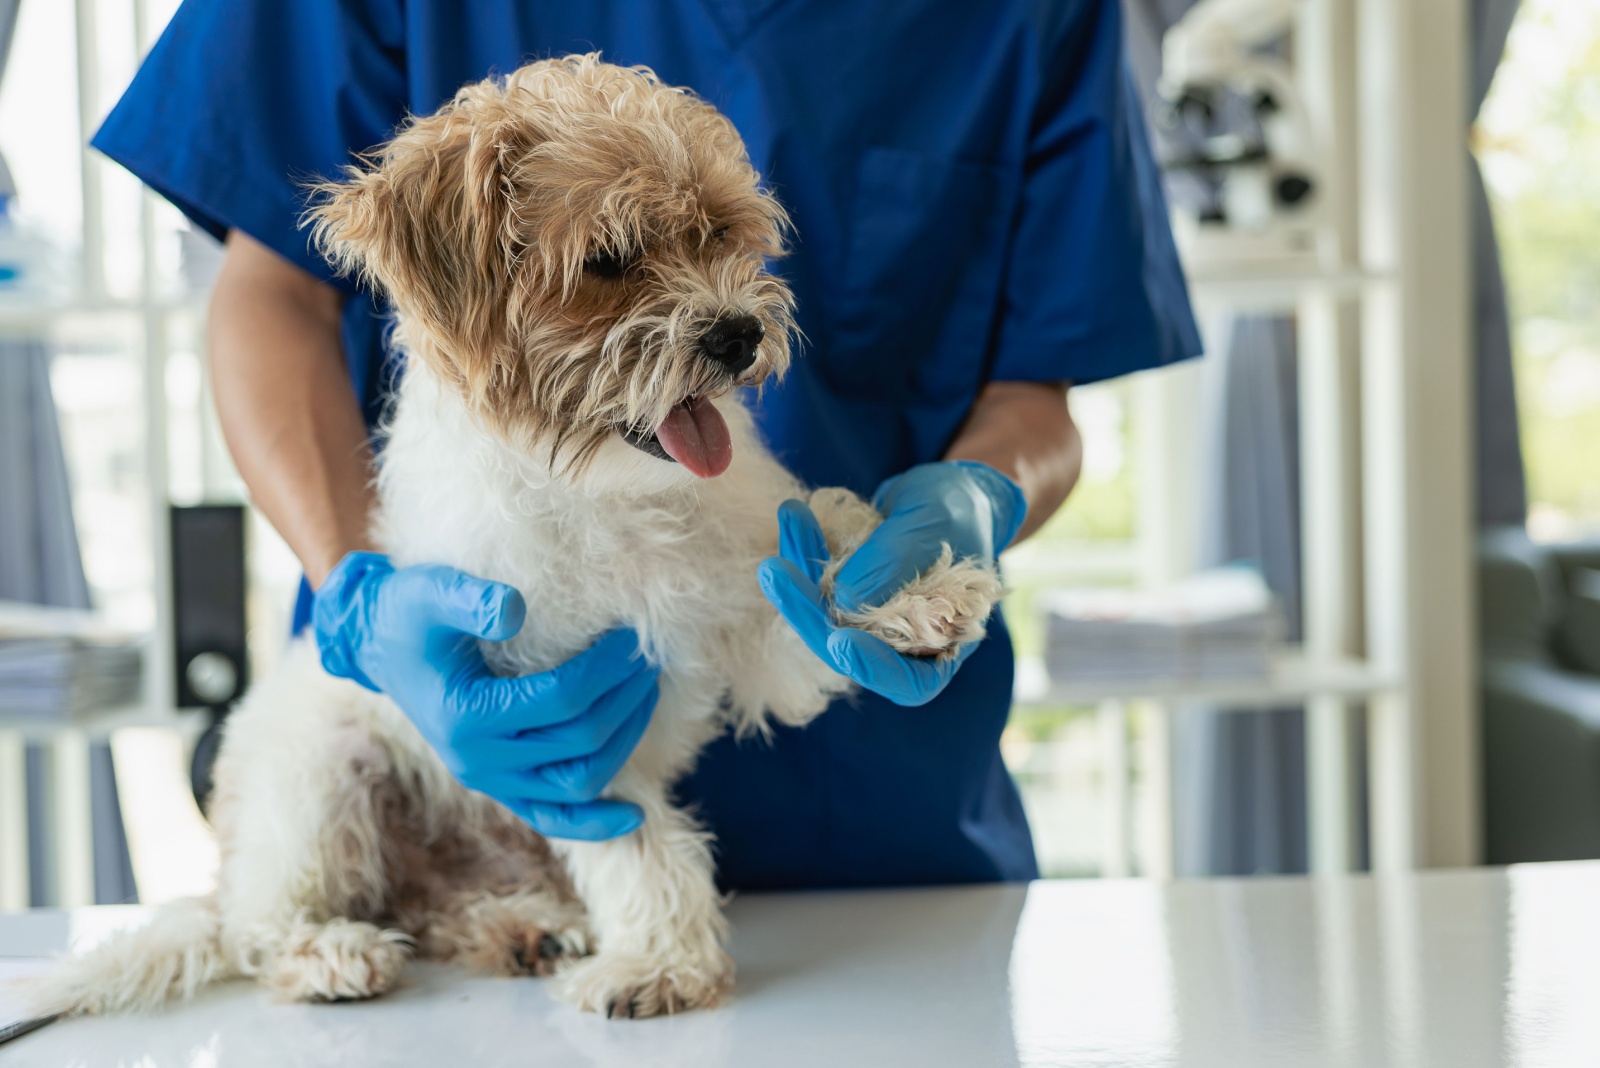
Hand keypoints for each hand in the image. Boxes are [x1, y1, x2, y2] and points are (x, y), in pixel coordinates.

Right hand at [312, 552, 656, 839]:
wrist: (381, 646)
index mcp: (465, 716)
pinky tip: (636, 814)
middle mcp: (477, 760)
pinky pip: (553, 819)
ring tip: (646, 694)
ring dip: (624, 742)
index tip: (633, 638)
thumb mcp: (430, 592)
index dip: (606, 670)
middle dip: (624, 699)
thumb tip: (515, 610)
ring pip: (578, 782)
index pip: (561, 699)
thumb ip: (470, 599)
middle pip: (579, 741)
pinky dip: (596, 822)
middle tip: (649, 659)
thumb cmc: (409, 613)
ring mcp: (490, 780)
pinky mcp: (501, 787)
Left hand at [758, 461, 1024, 705]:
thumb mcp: (938, 523)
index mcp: (944, 648)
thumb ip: (898, 559)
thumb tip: (844, 597)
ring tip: (791, 517)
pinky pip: (818, 582)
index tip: (842, 642)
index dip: (874, 668)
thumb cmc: (961, 511)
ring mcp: (870, 621)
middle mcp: (902, 644)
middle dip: (808, 611)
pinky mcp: (848, 593)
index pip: (911, 682)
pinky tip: (794, 514)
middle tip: (775, 571)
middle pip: (849, 649)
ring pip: (825, 614)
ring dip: (799, 571)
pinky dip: (804, 550)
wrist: (954, 493)